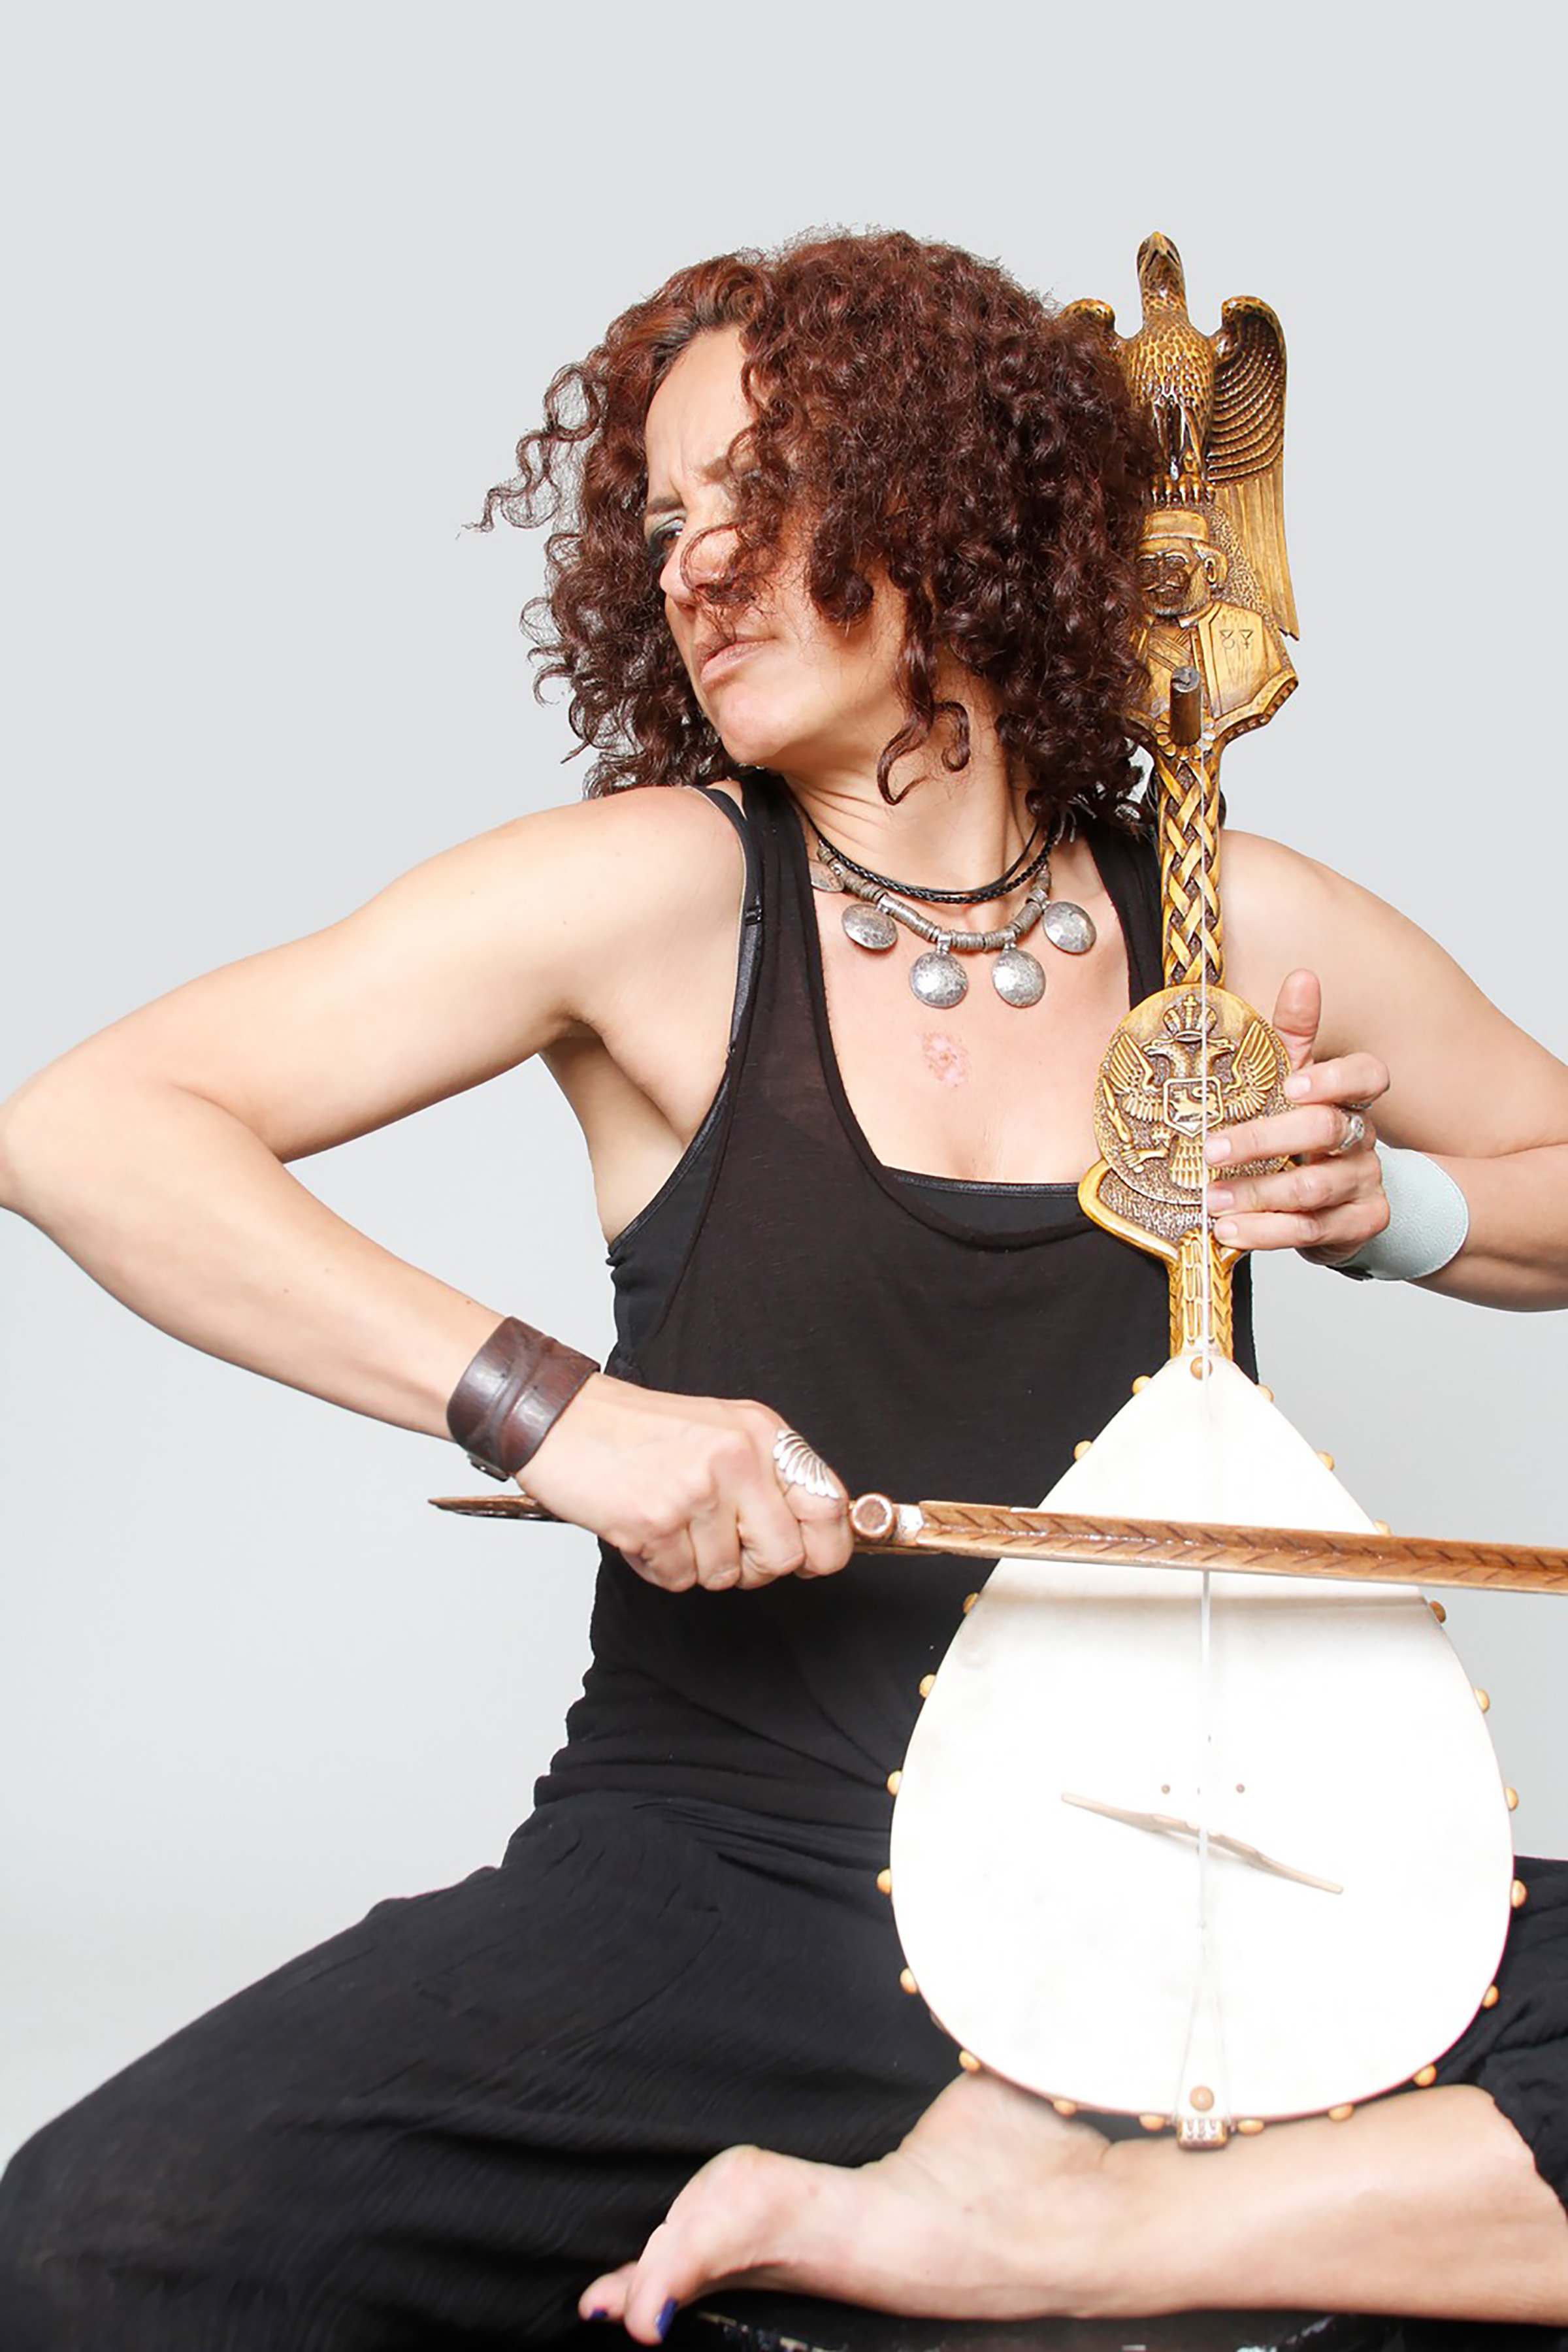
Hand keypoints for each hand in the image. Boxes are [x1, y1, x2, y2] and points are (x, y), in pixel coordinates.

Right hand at [521, 1373, 851, 1592]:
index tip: (810, 1559)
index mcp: (761, 1432)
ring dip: (695, 1563)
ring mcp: (696, 1489)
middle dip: (753, 1566)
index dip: (825, 1547)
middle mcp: (736, 1456)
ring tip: (669, 1521)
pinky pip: (679, 1579)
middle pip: (784, 1556)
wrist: (563, 1420)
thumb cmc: (639, 1432)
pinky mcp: (656, 1520)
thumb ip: (769, 1478)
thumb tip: (816, 1539)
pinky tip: (642, 1528)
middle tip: (718, 1542)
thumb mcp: (722, 1432)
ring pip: (726, 1575)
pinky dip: (659, 1566)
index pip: (829, 1506)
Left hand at [1203, 969, 1389, 1266]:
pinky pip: (1312, 1231)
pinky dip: (1266, 1232)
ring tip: (1211, 1199)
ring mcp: (1363, 1184)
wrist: (1341, 1202)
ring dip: (1257, 1193)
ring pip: (1313, 1189)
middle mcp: (1362, 1138)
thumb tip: (1302, 976)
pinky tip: (1229, 1232)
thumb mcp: (1295, 1081)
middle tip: (1213, 1150)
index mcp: (1350, 1097)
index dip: (1333, 1079)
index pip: (1368, 1075)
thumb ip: (1294, 1035)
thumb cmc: (1306, 1135)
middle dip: (1264, 1140)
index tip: (1291, 1087)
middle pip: (1324, 1130)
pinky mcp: (1357, 1227)